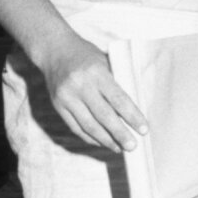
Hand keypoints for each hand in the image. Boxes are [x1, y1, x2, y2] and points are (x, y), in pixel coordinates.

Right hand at [40, 30, 147, 151]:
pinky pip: (76, 127)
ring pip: (89, 125)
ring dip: (105, 140)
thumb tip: (132, 110)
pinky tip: (102, 142)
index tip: (143, 130)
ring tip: (119, 148)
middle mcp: (80, 86)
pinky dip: (90, 137)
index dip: (132, 116)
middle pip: (104, 116)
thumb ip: (115, 82)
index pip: (118, 99)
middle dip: (120, 133)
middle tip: (133, 146)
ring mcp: (67, 97)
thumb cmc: (85, 54)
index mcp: (96, 72)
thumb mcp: (103, 61)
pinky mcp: (58, 106)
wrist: (53, 49)